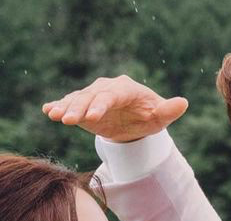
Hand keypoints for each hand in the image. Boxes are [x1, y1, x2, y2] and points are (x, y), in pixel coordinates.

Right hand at [42, 75, 188, 142]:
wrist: (134, 121)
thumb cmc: (148, 117)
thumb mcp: (159, 117)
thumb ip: (168, 111)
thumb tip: (183, 103)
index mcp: (125, 89)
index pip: (112, 95)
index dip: (102, 104)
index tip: (94, 116)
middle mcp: (106, 89)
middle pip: (91, 97)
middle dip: (79, 108)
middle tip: (68, 120)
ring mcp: (93, 96)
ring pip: (78, 100)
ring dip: (65, 107)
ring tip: (54, 115)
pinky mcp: (83, 106)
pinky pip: (70, 104)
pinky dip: (59, 106)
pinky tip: (47, 111)